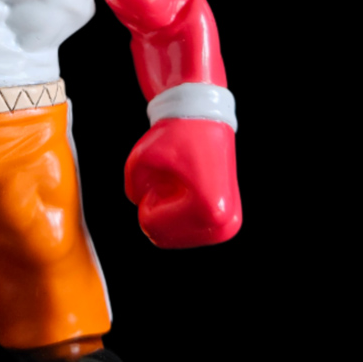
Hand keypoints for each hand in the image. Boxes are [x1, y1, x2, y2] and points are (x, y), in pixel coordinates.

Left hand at [124, 118, 240, 248]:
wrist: (206, 123)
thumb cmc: (177, 136)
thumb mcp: (141, 157)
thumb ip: (133, 188)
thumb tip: (141, 207)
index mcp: (210, 209)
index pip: (151, 224)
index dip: (147, 197)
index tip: (164, 175)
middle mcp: (225, 224)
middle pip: (162, 238)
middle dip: (156, 208)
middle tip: (170, 180)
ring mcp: (229, 227)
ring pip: (172, 238)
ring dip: (166, 212)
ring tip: (181, 184)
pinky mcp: (228, 226)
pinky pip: (184, 233)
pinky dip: (177, 215)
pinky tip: (189, 192)